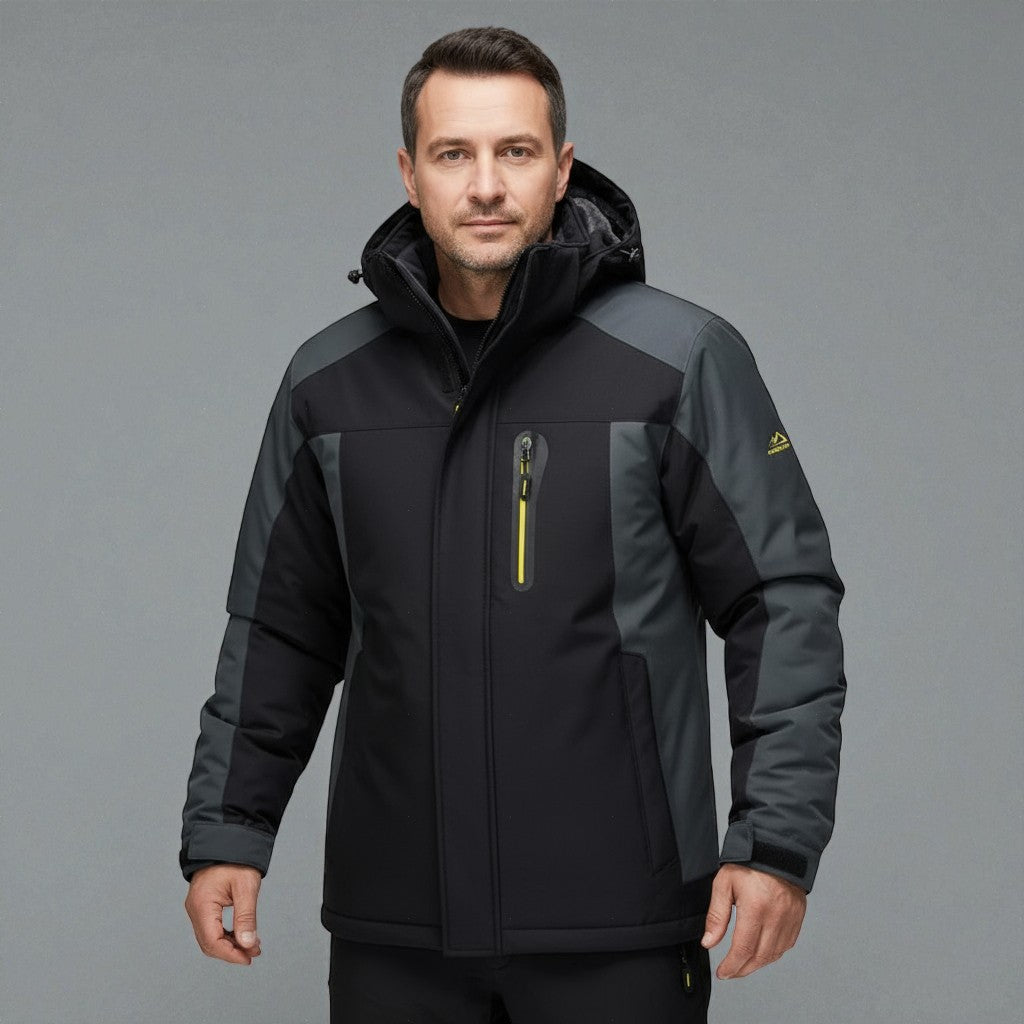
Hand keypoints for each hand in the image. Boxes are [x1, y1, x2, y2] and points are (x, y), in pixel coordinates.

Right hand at [184, 863, 263, 964]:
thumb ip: (246, 917)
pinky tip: (242, 934)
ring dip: (230, 944)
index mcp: (202, 905)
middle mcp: (195, 909)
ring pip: (210, 937)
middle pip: (209, 943)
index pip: (212, 941)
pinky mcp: (203, 905)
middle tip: (254, 952)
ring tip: (252, 945)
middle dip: (231, 951)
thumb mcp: (246, 887)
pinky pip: (211, 927)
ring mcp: (197, 907)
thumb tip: (248, 944)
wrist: (228, 839)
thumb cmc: (236, 859)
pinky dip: (226, 934)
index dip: (230, 954)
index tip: (249, 958)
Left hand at [701, 863, 805, 978]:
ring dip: (757, 964)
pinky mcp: (798, 918)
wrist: (776, 848)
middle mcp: (776, 916)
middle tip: (730, 972)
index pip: (743, 949)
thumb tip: (709, 942)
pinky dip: (773, 953)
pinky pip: (787, 945)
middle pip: (760, 957)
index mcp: (756, 908)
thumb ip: (716, 915)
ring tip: (743, 964)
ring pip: (774, 954)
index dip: (732, 966)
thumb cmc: (749, 862)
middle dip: (743, 969)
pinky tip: (761, 952)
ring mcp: (790, 918)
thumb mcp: (724, 883)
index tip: (723, 972)